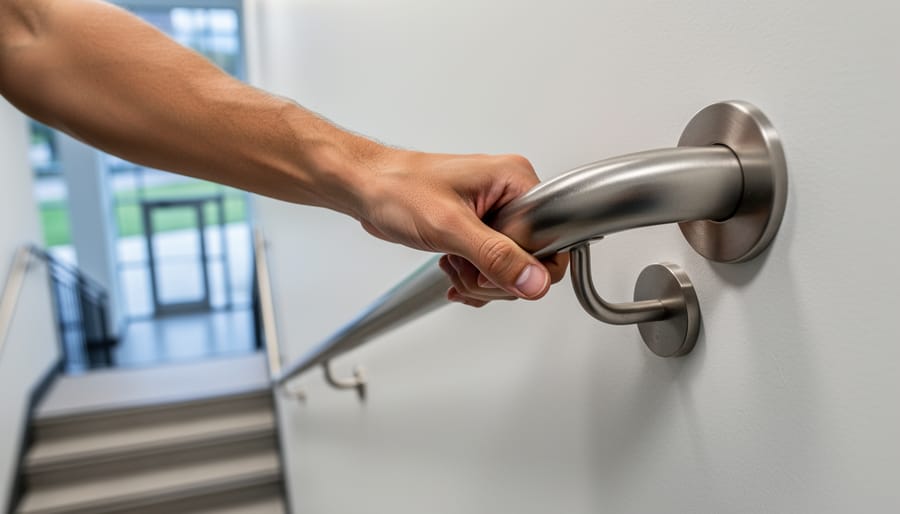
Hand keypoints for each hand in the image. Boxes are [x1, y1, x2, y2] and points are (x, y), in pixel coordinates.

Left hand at [355, 150, 567, 306]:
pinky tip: (453, 270)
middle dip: (494, 276)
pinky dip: (474, 278)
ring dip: (480, 279)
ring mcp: (496, 214)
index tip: (492, 270)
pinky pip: (494, 266)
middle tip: (466, 267)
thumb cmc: (398, 189)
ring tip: (453, 263)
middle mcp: (511, 195)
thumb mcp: (450, 226)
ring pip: (511, 268)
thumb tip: (534, 281)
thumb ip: (496, 257)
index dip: (524, 265)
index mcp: (516, 181)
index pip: (552, 237)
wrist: (368, 188)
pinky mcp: (479, 229)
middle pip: (532, 259)